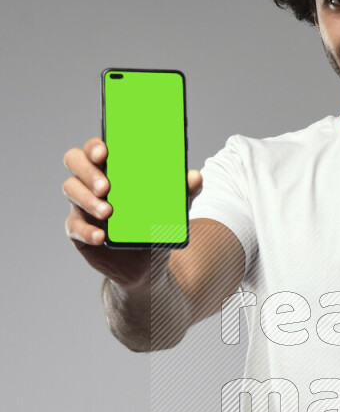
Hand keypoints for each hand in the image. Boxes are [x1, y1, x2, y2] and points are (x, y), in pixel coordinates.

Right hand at [63, 137, 202, 290]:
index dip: (95, 146)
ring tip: (108, 212)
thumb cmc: (154, 225)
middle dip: (88, 171)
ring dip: (87, 200)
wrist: (147, 265)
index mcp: (112, 168)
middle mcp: (92, 181)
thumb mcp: (171, 210)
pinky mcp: (79, 230)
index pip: (95, 148)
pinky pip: (74, 226)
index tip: (105, 152)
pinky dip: (86, 230)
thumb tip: (196, 177)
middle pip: (75, 162)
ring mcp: (82, 204)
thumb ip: (182, 192)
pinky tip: (100, 236)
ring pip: (71, 190)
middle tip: (106, 186)